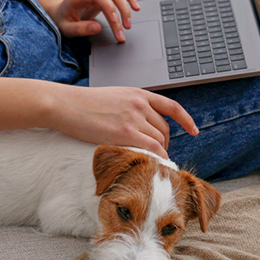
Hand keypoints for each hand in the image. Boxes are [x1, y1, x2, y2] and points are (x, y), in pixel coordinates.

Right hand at [51, 85, 197, 158]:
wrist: (66, 104)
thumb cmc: (84, 104)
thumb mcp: (115, 97)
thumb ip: (131, 106)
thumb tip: (142, 123)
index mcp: (139, 94)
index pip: (171, 107)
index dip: (186, 120)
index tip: (193, 130)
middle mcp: (140, 104)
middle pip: (164, 129)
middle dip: (164, 144)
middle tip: (157, 156)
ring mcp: (134, 118)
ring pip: (159, 141)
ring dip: (159, 153)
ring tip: (151, 163)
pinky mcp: (126, 133)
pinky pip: (151, 149)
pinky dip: (156, 158)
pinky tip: (153, 165)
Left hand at [52, 0, 139, 41]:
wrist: (60, 12)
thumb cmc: (62, 20)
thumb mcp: (66, 28)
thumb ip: (79, 28)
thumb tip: (96, 28)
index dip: (109, 7)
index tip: (115, 22)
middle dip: (121, 11)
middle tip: (124, 30)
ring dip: (127, 6)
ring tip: (129, 23)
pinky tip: (135, 7)